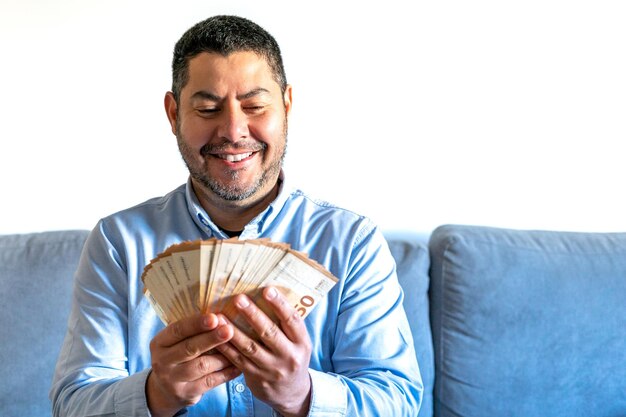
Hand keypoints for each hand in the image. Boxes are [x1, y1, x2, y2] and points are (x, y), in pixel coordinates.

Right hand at [147, 313, 241, 416]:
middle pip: (190, 348)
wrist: (164, 390)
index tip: (215, 317)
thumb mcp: (175, 342)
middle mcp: (162, 361)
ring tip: (238, 347)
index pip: (177, 330)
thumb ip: (192, 330)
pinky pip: (210, 382)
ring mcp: (172, 380)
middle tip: (229, 330)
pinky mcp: (185, 393)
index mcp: (159, 343)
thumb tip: (220, 314)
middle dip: (211, 338)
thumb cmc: (177, 356)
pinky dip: (226, 373)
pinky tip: (238, 366)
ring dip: (223, 356)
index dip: (196, 324)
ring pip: (202, 366)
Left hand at [216, 287, 312, 416]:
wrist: (292, 393)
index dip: (280, 305)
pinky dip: (226, 348)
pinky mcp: (256, 378)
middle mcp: (289, 356)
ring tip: (220, 316)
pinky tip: (215, 336)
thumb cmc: (292, 357)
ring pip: (250, 347)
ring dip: (233, 331)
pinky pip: (239, 360)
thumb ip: (286, 325)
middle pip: (269, 333)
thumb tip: (267, 294)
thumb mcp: (298, 343)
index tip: (267, 290)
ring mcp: (272, 369)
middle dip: (253, 315)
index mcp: (302, 343)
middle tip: (239, 299)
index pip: (292, 320)